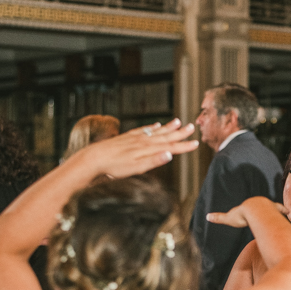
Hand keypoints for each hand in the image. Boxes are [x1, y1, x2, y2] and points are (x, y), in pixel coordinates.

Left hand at [66, 119, 198, 179]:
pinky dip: (153, 127)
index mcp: (148, 149)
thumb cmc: (114, 167)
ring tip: (177, 122)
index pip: (170, 147)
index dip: (184, 146)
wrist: (94, 158)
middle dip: (180, 133)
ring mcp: (135, 138)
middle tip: (192, 127)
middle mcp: (143, 141)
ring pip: (156, 131)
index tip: (196, 143)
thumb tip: (170, 154)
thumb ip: (154, 161)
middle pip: (166, 136)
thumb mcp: (136, 168)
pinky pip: (144, 130)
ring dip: (168, 127)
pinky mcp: (128, 137)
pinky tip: (156, 125)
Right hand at [207, 199, 287, 228]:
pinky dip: (284, 211)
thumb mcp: (229, 218)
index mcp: (249, 206)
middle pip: (263, 206)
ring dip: (277, 210)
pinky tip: (288, 213)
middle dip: (267, 208)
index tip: (251, 210)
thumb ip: (219, 218)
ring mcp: (269, 206)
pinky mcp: (276, 209)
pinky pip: (281, 210)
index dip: (251, 210)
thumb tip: (207, 217)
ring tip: (283, 213)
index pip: (249, 208)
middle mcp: (259, 204)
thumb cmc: (241, 215)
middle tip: (270, 211)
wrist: (253, 210)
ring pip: (274, 207)